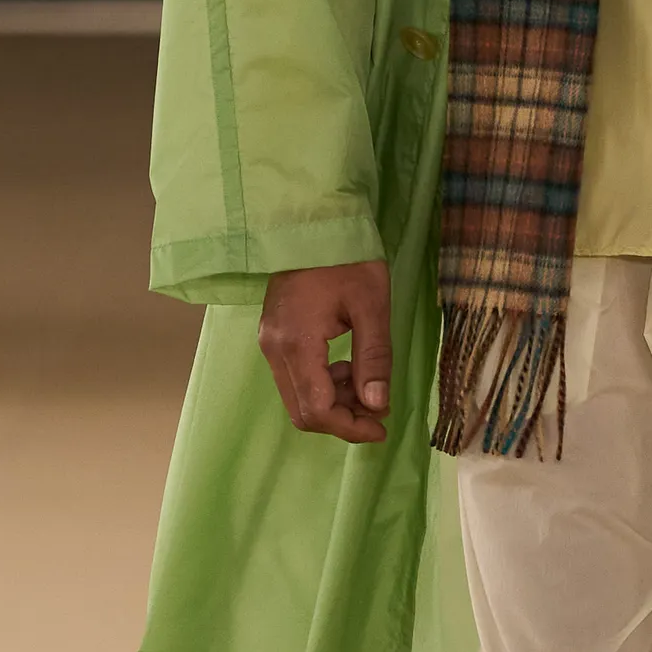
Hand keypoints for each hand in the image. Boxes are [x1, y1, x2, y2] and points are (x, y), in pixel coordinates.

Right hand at [258, 261, 391, 442]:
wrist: (314, 223)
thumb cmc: (347, 259)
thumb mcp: (372, 306)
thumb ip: (374, 357)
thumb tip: (377, 404)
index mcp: (297, 344)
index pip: (317, 410)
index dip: (350, 428)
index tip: (382, 426)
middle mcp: (274, 350)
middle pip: (302, 411)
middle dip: (342, 419)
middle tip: (378, 408)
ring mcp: (269, 343)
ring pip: (297, 398)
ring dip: (333, 403)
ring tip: (367, 384)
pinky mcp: (272, 336)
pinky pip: (293, 378)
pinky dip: (321, 385)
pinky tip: (347, 368)